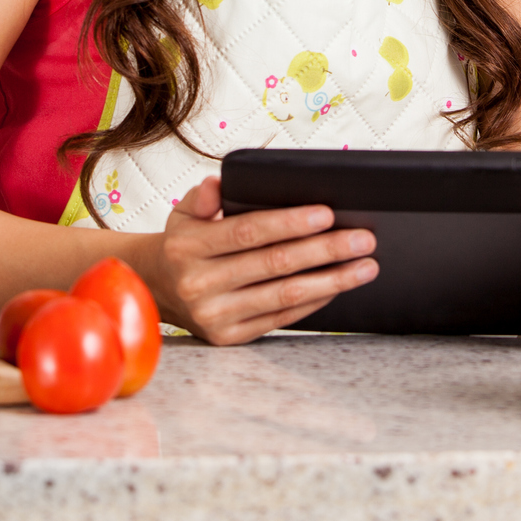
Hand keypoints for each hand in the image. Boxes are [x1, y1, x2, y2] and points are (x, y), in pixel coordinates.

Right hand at [129, 177, 377, 345]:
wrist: (154, 291)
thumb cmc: (182, 245)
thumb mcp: (182, 214)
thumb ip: (202, 197)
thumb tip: (220, 183)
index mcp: (189, 247)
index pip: (248, 232)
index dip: (290, 223)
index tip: (328, 214)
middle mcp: (199, 285)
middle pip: (274, 264)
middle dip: (325, 250)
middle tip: (363, 239)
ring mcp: (215, 316)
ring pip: (284, 295)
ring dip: (331, 280)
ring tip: (366, 266)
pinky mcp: (229, 337)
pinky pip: (281, 318)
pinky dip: (314, 301)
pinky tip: (339, 286)